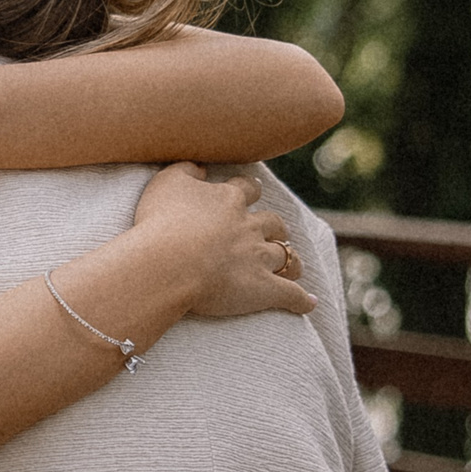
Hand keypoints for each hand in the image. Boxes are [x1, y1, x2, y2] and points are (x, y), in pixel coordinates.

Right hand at [129, 162, 315, 320]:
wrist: (169, 263)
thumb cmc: (161, 222)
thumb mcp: (167, 182)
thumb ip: (187, 169)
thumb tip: (202, 167)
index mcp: (229, 200)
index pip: (247, 189)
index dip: (250, 191)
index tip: (251, 192)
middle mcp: (250, 226)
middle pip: (272, 223)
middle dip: (275, 227)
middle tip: (274, 231)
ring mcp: (259, 258)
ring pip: (285, 256)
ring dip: (290, 260)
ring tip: (293, 266)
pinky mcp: (263, 289)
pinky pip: (290, 295)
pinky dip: (301, 300)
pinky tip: (309, 304)